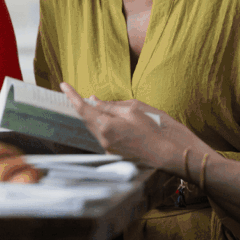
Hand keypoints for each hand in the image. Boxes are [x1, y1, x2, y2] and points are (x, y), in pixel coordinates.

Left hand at [60, 82, 207, 173]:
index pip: (82, 108)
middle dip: (83, 105)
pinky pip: (105, 136)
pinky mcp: (117, 155)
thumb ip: (111, 105)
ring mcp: (110, 150)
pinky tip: (112, 119)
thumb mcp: (135, 108)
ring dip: (94, 116)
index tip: (63, 84)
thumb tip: (94, 101)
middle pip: (87, 119)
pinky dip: (104, 125)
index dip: (72, 95)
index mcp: (106, 126)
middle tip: (78, 92)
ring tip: (98, 103)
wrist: (175, 154)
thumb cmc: (159, 128)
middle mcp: (104, 141)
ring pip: (95, 128)